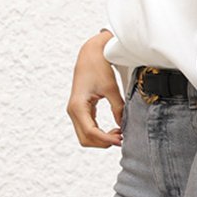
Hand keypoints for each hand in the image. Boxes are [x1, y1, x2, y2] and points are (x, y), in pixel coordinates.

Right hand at [67, 30, 124, 147]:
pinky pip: (88, 128)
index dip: (106, 139)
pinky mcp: (80, 110)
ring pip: (85, 136)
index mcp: (78, 106)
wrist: (90, 54)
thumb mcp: (111, 88)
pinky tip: (115, 129)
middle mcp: (73, 111)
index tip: (121, 140)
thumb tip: (124, 126)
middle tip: (122, 137)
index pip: (90, 132)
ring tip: (119, 133)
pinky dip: (100, 133)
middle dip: (103, 142)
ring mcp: (75, 111)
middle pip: (85, 139)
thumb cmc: (99, 67)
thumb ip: (118, 108)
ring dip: (101, 139)